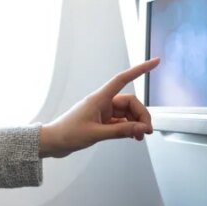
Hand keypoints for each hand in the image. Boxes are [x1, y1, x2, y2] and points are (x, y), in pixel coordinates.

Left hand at [39, 58, 159, 158]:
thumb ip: (120, 131)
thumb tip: (141, 128)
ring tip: (139, 137)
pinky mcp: (101, 121)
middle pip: (130, 102)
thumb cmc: (66, 134)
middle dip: (141, 115)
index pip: (123, 79)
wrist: (52, 143)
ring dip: (136, 123)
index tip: (154, 63)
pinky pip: (121, 121)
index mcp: (99, 98)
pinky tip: (132, 136)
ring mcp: (102, 112)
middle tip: (146, 131)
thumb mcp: (95, 134)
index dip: (140, 69)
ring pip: (127, 113)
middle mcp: (102, 103)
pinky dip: (128, 128)